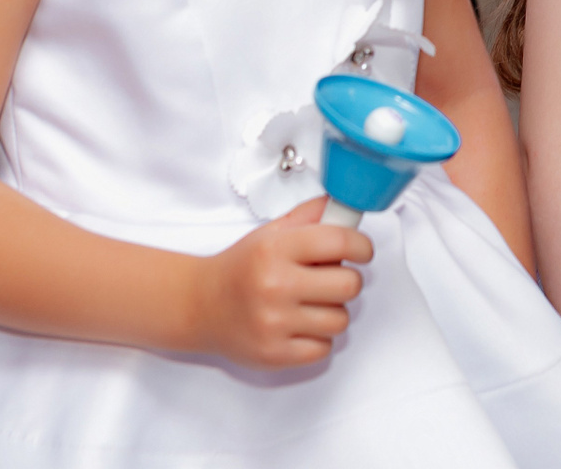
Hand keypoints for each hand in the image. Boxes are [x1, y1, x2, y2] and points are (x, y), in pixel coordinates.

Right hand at [188, 196, 372, 369]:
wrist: (199, 305)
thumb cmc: (240, 268)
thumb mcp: (271, 232)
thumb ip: (310, 217)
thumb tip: (347, 205)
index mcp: (276, 249)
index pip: (341, 241)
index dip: (361, 246)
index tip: (361, 251)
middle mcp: (274, 285)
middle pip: (349, 284)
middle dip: (347, 280)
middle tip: (331, 279)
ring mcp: (273, 323)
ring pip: (341, 319)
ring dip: (333, 311)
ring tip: (311, 304)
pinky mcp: (273, 354)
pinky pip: (324, 348)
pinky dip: (318, 338)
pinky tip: (300, 325)